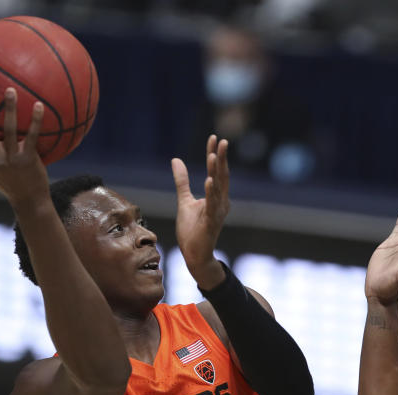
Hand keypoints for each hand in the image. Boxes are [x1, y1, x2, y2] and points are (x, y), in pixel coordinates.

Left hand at [172, 135, 229, 287]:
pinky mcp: (211, 222)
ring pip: (218, 188)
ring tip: (213, 156)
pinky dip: (211, 193)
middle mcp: (221, 202)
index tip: (213, 138)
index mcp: (216, 196)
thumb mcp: (184, 200)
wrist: (194, 254)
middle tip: (221, 141)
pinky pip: (212, 205)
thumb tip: (176, 160)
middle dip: (221, 158)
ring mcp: (217, 212)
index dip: (215, 154)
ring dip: (216, 172)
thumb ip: (182, 181)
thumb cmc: (192, 230)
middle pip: (221, 176)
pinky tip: (209, 181)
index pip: (216, 171)